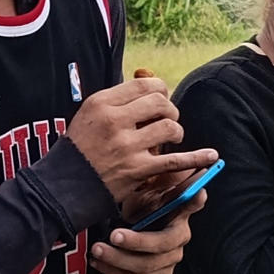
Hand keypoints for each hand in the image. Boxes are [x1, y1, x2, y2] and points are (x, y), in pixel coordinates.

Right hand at [67, 76, 217, 203]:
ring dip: (176, 132)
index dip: (160, 91)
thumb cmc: (77, 151)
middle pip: (160, 102)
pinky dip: (196, 158)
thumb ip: (116, 102)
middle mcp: (114, 120)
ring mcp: (127, 146)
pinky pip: (174, 160)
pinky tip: (212, 156)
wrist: (62, 187)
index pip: (144, 85)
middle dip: (170, 110)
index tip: (161, 100)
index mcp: (101, 103)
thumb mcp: (88, 116)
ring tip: (170, 139)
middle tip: (167, 120)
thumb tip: (149, 88)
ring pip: (170, 127)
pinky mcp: (137, 170)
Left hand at [90, 193, 204, 273]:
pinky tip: (98, 261)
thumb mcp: (142, 194)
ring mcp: (169, 261)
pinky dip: (113, 271)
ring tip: (97, 250)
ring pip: (145, 266)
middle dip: (136, 241)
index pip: (192, 203)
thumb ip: (156, 183)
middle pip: (162, 244)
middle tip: (113, 235)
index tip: (198, 193)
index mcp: (179, 213)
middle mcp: (179, 239)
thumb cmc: (137, 210)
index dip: (194, 200)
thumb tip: (178, 166)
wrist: (125, 234)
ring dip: (118, 259)